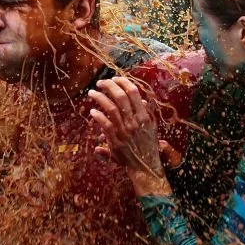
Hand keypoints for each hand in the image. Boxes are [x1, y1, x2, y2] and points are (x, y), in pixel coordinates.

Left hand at [88, 76, 172, 196]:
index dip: (123, 82)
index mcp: (144, 116)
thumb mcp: (152, 128)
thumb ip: (148, 113)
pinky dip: (98, 116)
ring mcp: (125, 131)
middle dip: (109, 86)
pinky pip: (105, 125)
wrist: (144, 166)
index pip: (133, 92)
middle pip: (120, 97)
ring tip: (92, 93)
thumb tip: (143, 100)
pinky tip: (93, 111)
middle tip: (100, 82)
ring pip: (111, 109)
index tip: (115, 78)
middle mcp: (135, 122)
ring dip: (100, 98)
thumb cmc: (147, 146)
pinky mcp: (116, 141)